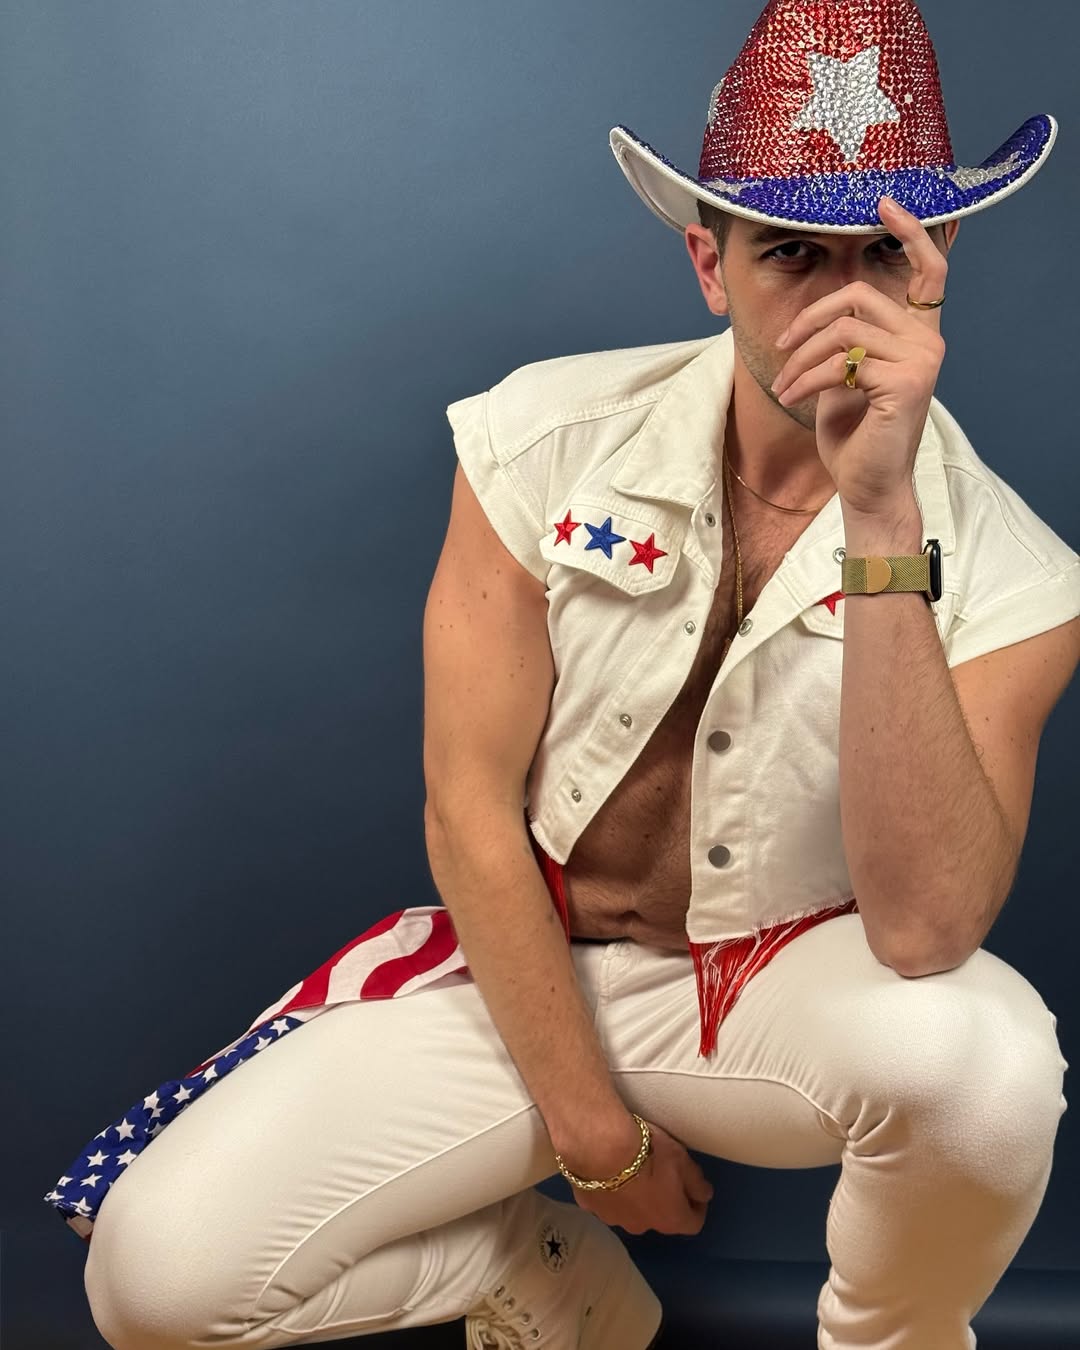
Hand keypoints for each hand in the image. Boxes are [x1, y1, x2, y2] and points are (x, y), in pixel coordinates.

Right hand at [559, 1116, 713, 1236]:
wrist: (600, 1146)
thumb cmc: (649, 1153)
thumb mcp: (682, 1160)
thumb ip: (697, 1182)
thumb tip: (705, 1195)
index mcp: (670, 1218)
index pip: (693, 1222)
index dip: (697, 1206)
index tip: (696, 1191)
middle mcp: (644, 1226)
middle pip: (660, 1217)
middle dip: (664, 1201)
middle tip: (663, 1175)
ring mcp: (614, 1219)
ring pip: (632, 1211)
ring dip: (636, 1198)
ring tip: (631, 1172)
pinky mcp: (590, 1207)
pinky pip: (606, 1201)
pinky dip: (610, 1191)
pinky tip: (607, 1171)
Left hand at [770, 195, 947, 517]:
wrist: (867, 486)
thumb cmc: (854, 435)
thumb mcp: (845, 377)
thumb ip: (844, 341)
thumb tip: (816, 314)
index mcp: (919, 334)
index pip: (930, 271)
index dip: (911, 232)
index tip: (884, 202)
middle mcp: (928, 342)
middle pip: (859, 296)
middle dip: (810, 318)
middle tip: (782, 346)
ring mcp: (921, 361)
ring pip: (843, 331)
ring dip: (801, 359)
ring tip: (784, 384)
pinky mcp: (904, 383)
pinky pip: (840, 362)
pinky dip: (806, 379)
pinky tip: (792, 397)